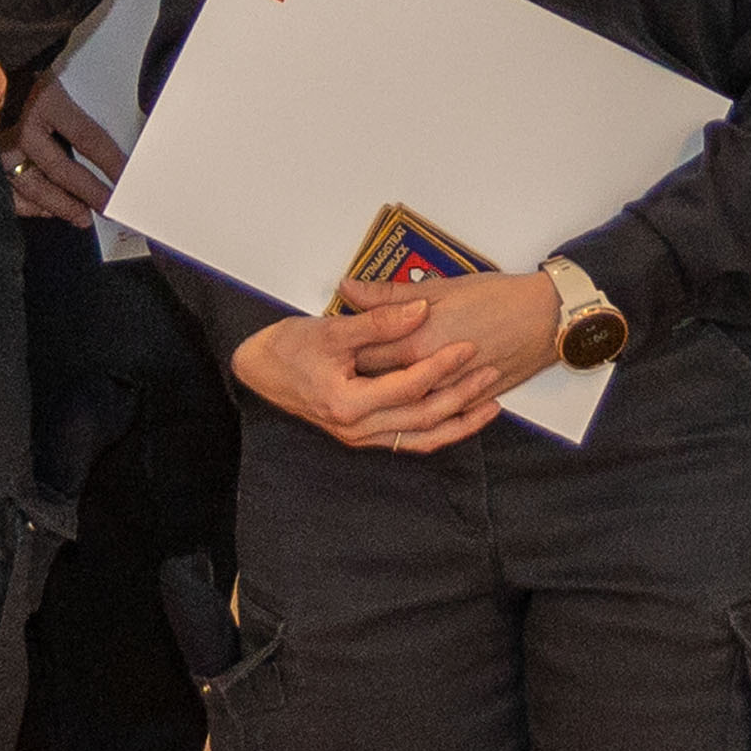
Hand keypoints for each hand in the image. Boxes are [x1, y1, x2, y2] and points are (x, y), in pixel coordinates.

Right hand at [5, 68, 125, 227]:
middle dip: (90, 193)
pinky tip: (44, 211)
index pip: (88, 139)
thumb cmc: (15, 69)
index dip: (111, 162)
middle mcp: (22, 127)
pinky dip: (27, 206)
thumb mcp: (53, 75)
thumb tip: (109, 129)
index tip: (128, 176)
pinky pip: (7, 192)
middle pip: (63, 170)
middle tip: (110, 206)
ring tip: (82, 217)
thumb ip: (76, 101)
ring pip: (34, 187)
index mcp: (46, 101)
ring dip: (61, 206)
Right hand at [231, 278, 554, 453]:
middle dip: (461, 396)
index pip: (407, 386)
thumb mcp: (331, 329)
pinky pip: (409, 440)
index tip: (467, 345)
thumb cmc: (287, 348)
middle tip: (490, 370)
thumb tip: (419, 310)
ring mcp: (360, 437)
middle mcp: (356, 428)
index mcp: (347, 403)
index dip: (440, 365)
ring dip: (458, 423)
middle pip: (422, 417)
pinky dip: (438, 431)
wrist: (258, 370)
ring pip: (421, 437)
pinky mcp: (364, 436)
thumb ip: (378, 321)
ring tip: (491, 406)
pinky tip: (459, 418)